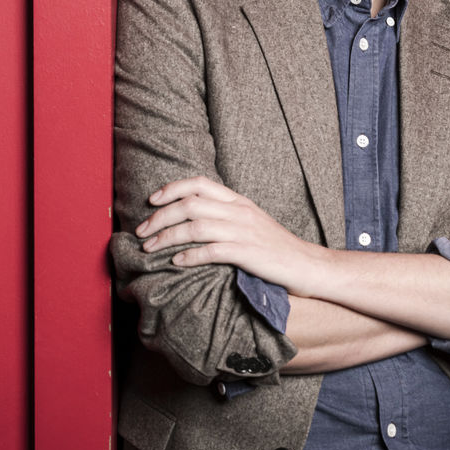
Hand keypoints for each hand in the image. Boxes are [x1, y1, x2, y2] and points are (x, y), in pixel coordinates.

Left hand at [136, 176, 314, 289]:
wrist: (307, 265)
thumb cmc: (276, 247)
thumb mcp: (250, 222)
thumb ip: (225, 215)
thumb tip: (192, 217)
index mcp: (238, 201)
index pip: (199, 183)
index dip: (172, 188)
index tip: (151, 201)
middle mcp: (239, 212)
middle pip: (190, 204)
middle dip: (160, 217)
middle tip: (142, 231)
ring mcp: (244, 232)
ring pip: (196, 227)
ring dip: (167, 237)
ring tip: (150, 249)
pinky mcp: (248, 254)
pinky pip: (212, 252)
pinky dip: (190, 256)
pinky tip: (177, 263)